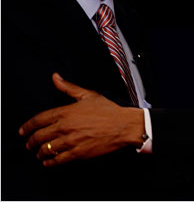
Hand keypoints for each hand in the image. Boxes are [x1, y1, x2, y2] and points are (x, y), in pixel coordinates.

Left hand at [19, 73, 144, 166]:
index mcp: (65, 112)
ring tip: (39, 153)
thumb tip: (56, 78)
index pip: (38, 120)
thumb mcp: (88, 95)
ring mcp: (70, 141)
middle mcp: (65, 127)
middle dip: (30, 142)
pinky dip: (49, 162)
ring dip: (39, 152)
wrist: (124, 126)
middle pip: (38, 137)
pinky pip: (57, 160)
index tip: (23, 131)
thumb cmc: (109, 110)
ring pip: (46, 149)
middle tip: (29, 144)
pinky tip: (48, 161)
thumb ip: (68, 87)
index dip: (27, 127)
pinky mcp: (77, 153)